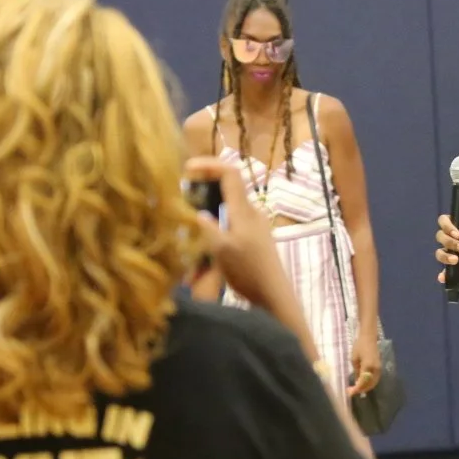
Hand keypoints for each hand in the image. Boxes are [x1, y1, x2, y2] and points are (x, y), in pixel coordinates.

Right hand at [184, 158, 295, 306]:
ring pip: (229, 206)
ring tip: (191, 219)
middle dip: (206, 186)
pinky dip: (216, 224)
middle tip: (185, 195)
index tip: (188, 168)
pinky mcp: (255, 237)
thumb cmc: (248, 272)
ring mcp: (255, 224)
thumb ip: (208, 228)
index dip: (209, 164)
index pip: (230, 173)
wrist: (273, 294)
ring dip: (209, 209)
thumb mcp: (222, 250)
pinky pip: (232, 221)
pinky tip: (205, 240)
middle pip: (229, 187)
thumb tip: (198, 213)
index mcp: (244, 210)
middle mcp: (252, 212)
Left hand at [349, 328, 382, 394]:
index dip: (356, 389)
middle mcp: (375, 369)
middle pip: (369, 385)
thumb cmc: (359, 346)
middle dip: (361, 390)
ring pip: (373, 383)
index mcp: (368, 366)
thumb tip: (356, 382)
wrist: (369, 337)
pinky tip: (363, 384)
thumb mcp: (354, 359)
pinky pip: (375, 379)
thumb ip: (356, 372)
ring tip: (356, 389)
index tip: (349, 393)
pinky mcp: (379, 367)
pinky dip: (369, 383)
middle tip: (351, 391)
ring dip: (365, 387)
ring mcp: (379, 369)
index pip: (362, 382)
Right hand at [436, 215, 458, 279]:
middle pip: (440, 237)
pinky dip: (443, 275)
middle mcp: (453, 239)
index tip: (458, 234)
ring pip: (440, 253)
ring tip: (456, 260)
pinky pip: (446, 271)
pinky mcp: (456, 267)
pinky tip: (443, 277)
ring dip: (444, 256)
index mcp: (458, 226)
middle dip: (449, 242)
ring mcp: (453, 253)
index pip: (444, 221)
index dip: (446, 226)